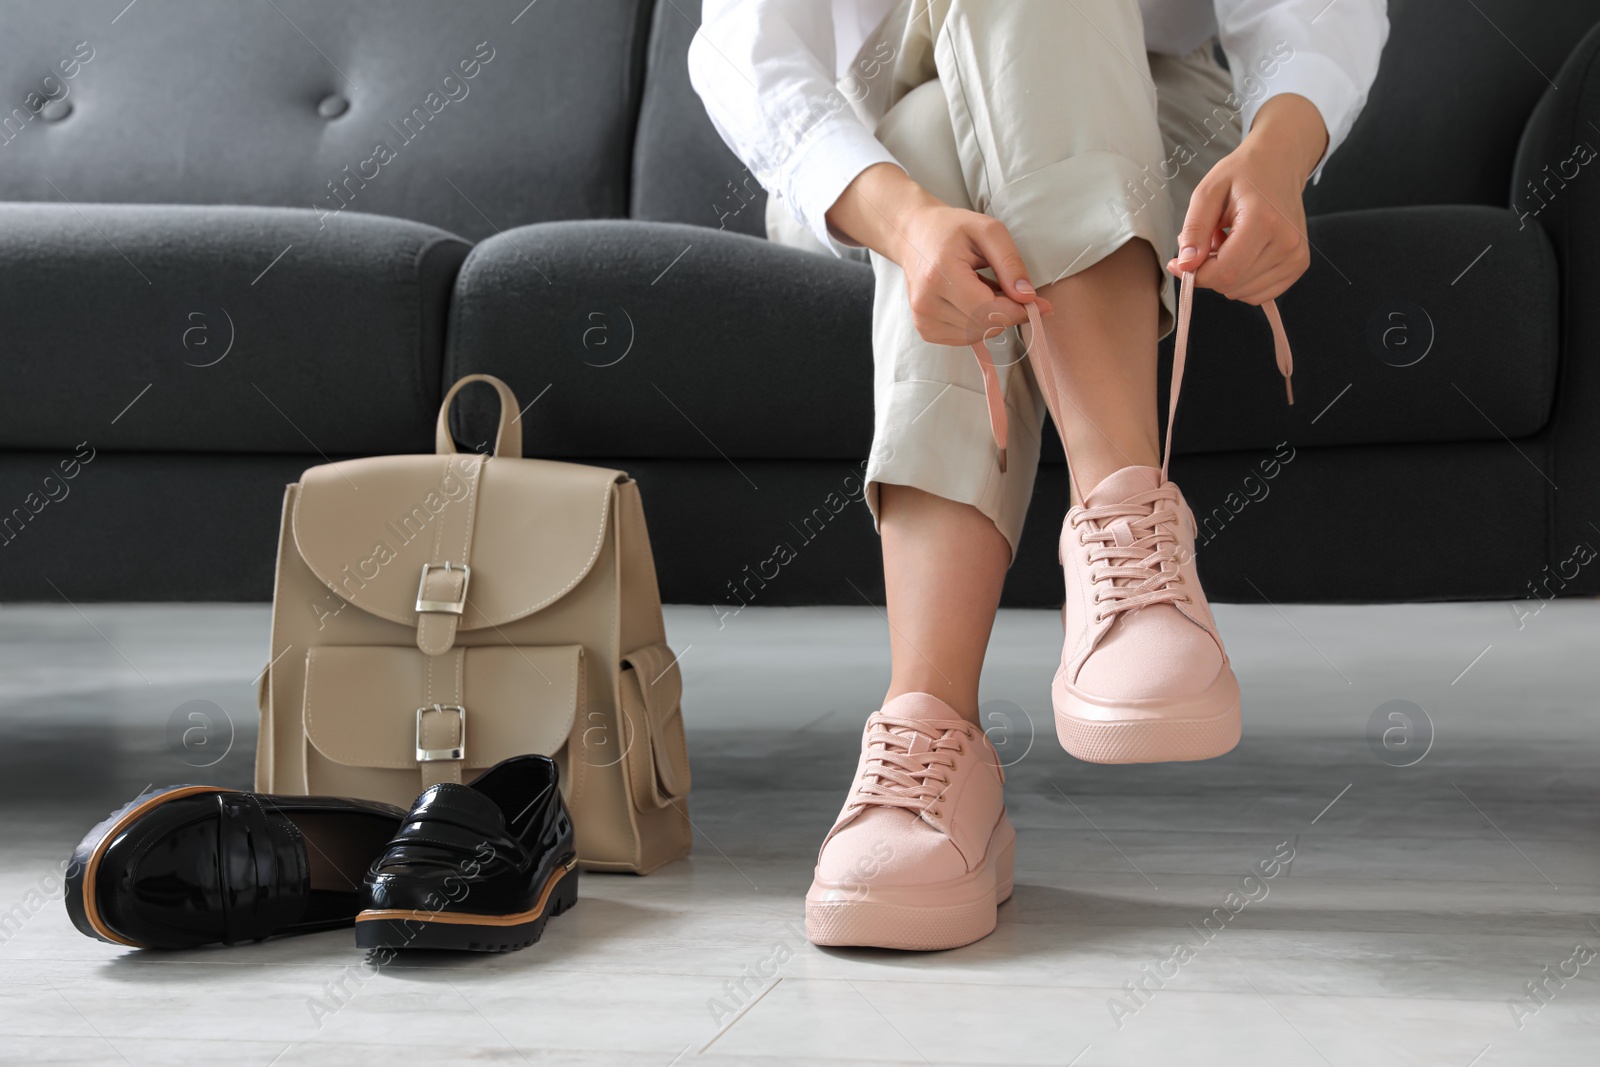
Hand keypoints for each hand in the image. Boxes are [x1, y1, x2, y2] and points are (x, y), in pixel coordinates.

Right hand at [826, 163, 1049, 345]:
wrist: (914, 236)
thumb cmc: (952, 229)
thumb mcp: (988, 231)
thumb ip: (1010, 263)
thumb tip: (1027, 298)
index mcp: (940, 274)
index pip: (986, 309)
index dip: (1018, 311)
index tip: (1040, 305)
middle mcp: (926, 302)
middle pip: (984, 325)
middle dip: (1008, 313)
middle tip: (1013, 289)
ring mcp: (923, 319)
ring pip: (977, 335)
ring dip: (993, 317)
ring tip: (986, 289)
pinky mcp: (925, 329)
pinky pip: (965, 338)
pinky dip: (978, 323)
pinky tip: (973, 301)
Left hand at [1167, 93, 1328, 305]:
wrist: (1279, 165)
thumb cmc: (1242, 175)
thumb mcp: (1208, 192)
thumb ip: (1193, 230)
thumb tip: (1185, 265)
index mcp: (1264, 221)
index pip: (1225, 272)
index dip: (1196, 275)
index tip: (1180, 263)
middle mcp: (1286, 242)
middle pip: (1232, 285)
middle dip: (1209, 273)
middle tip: (1209, 243)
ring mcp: (1296, 256)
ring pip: (1243, 293)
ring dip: (1226, 276)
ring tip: (1228, 244)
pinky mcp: (1298, 265)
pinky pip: (1259, 294)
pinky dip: (1242, 281)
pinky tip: (1242, 255)